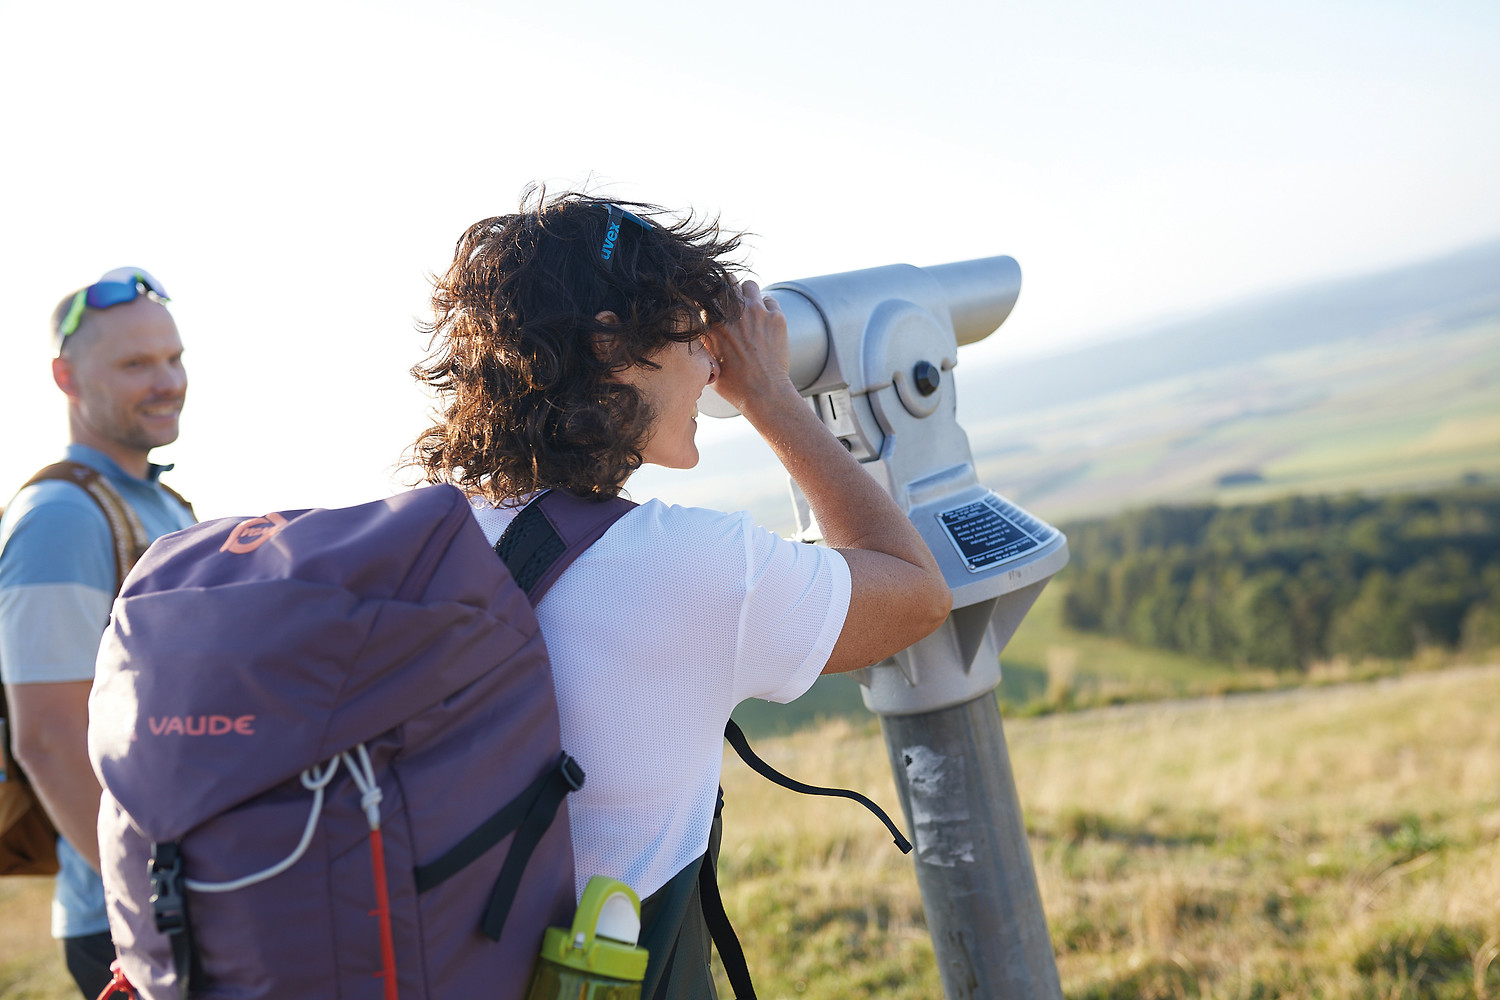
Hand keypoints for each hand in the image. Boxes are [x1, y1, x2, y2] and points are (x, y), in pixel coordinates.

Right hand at [701, 280, 794, 413]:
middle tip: (732, 302)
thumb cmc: (734, 385)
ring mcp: (756, 311)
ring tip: (750, 309)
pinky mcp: (776, 316)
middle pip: (727, 281)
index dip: (710, 296)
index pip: (706, 294)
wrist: (764, 393)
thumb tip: (699, 329)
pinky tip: (766, 322)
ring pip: (749, 285)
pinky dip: (767, 308)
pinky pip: (770, 299)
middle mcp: (732, 312)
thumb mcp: (708, 362)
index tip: (714, 302)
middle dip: (728, 289)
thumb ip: (703, 341)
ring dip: (748, 294)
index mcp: (712, 323)